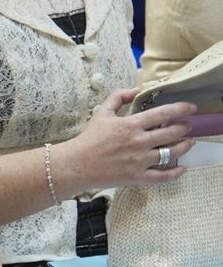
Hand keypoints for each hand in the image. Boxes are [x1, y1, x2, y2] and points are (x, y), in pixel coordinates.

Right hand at [56, 89, 195, 193]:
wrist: (76, 165)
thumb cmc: (89, 138)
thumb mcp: (102, 111)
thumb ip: (119, 96)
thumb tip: (136, 89)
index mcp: (131, 125)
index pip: (163, 114)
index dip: (181, 109)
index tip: (191, 107)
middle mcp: (139, 142)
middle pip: (171, 133)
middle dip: (185, 128)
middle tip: (189, 125)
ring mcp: (139, 161)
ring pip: (171, 153)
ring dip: (184, 146)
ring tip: (189, 142)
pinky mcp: (136, 177)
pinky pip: (161, 177)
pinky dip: (175, 173)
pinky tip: (182, 169)